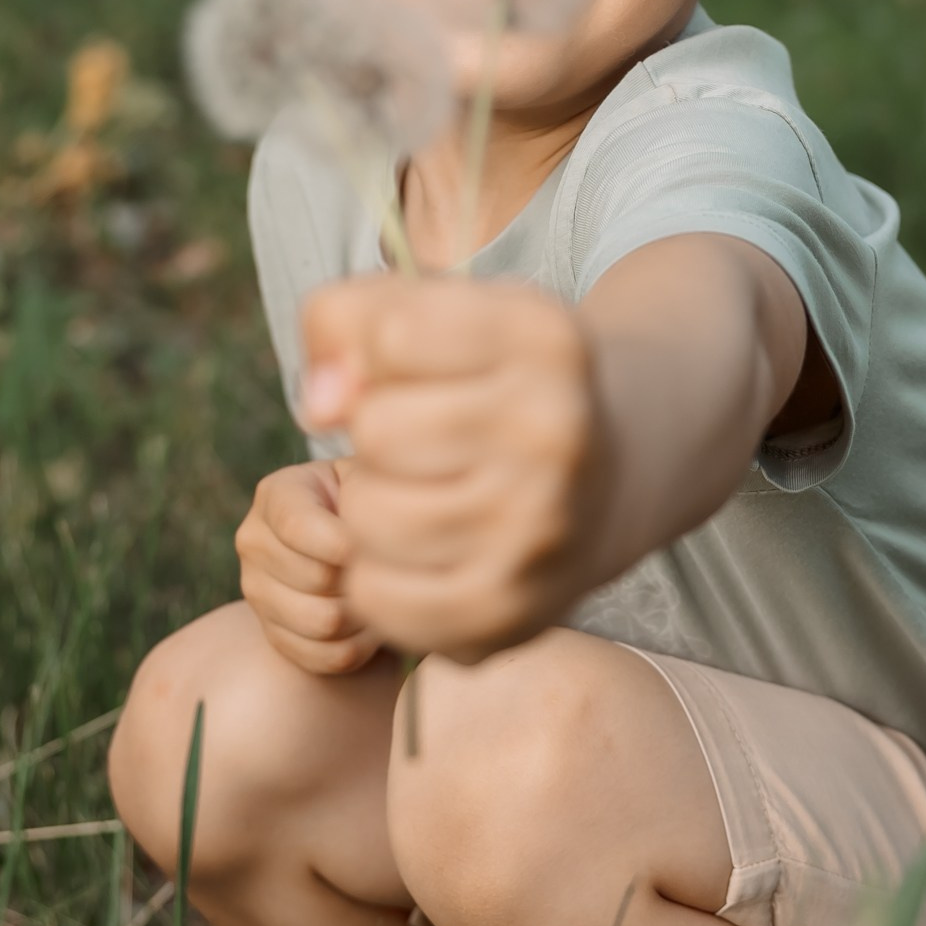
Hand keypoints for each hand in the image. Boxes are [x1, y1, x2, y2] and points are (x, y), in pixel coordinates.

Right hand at [234, 460, 381, 676]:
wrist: (357, 545)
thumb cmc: (370, 507)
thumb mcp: (371, 483)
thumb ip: (371, 492)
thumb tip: (374, 530)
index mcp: (275, 495)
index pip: (298, 526)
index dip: (347, 544)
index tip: (382, 548)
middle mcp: (254, 541)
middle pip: (317, 578)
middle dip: (364, 579)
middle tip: (391, 572)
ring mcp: (257, 591)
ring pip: (324, 622)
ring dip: (366, 615)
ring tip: (383, 595)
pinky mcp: (274, 634)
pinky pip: (327, 656)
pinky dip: (361, 647)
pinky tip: (372, 625)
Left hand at [300, 274, 605, 658]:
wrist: (607, 481)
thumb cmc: (493, 387)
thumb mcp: (438, 315)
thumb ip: (350, 320)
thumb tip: (317, 405)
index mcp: (545, 342)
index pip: (392, 337)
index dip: (377, 353)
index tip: (418, 370)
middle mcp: (555, 435)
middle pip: (375, 430)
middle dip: (376, 435)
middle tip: (424, 445)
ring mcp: (538, 530)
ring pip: (367, 516)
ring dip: (371, 507)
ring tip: (420, 496)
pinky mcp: (510, 610)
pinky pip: (377, 597)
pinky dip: (376, 577)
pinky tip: (418, 555)